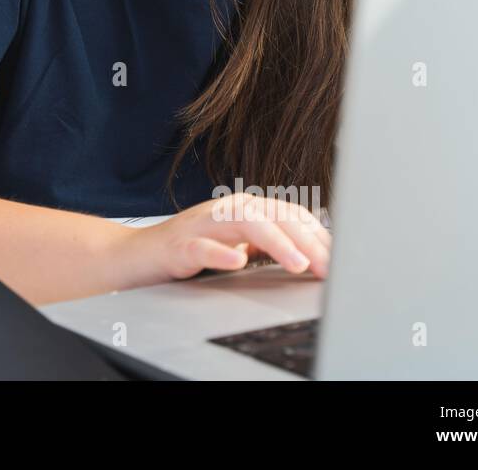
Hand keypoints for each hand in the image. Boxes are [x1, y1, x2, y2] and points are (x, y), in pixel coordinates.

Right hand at [114, 193, 331, 287]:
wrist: (137, 256)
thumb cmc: (190, 250)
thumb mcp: (236, 244)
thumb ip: (268, 244)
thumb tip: (314, 255)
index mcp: (244, 208)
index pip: (290, 214)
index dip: (317, 236)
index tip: (340, 260)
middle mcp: (225, 209)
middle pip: (273, 215)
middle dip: (306, 241)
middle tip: (328, 268)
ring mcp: (201, 224)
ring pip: (244, 223)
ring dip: (276, 242)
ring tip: (297, 264)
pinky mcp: (179, 245)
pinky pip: (202, 245)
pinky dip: (221, 252)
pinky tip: (238, 261)